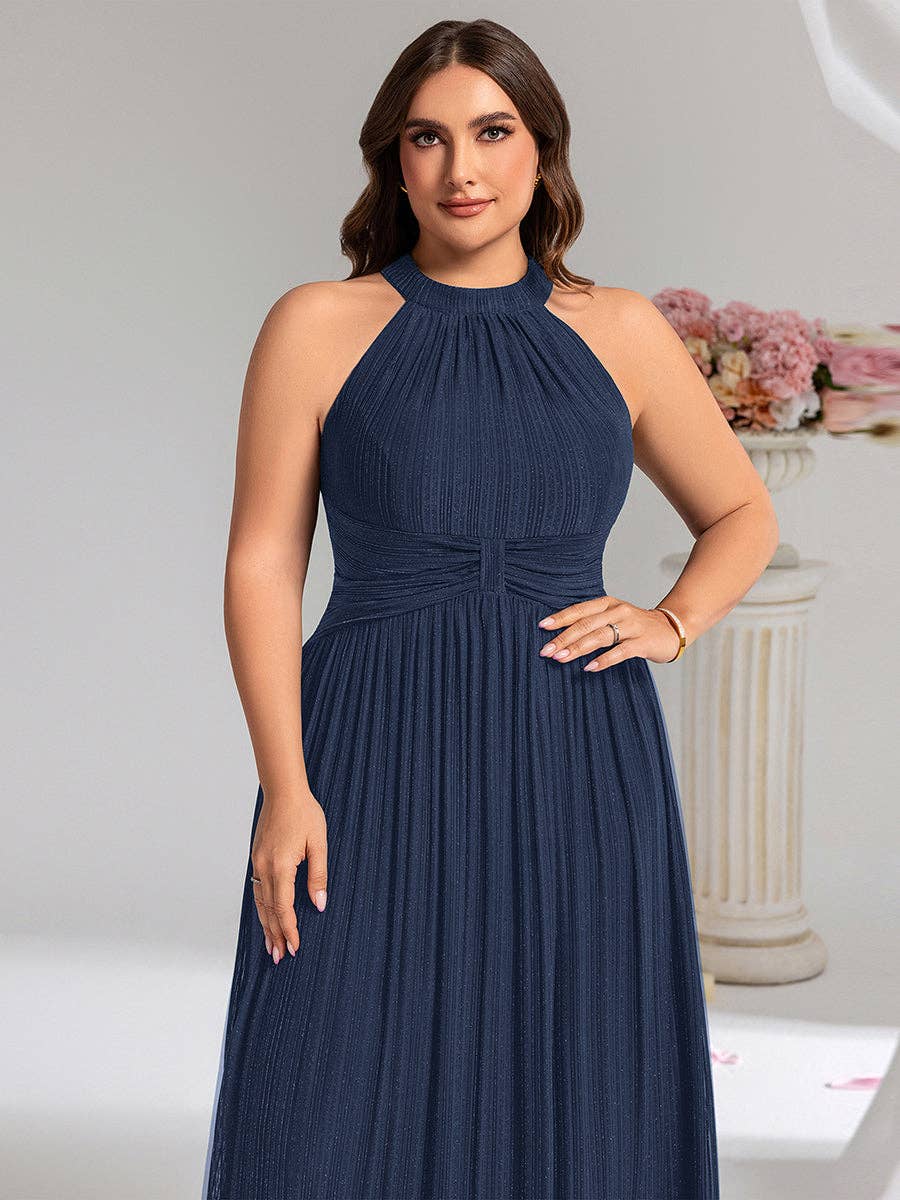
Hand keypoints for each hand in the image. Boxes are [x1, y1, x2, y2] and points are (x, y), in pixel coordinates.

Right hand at [250, 790, 327, 963]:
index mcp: (281, 866)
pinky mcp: (256, 858)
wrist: (283, 792)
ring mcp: (257, 863)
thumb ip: (318, 876)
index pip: (284, 908)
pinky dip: (261, 908)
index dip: (289, 930)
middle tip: (280, 957)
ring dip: (265, 926)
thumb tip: (320, 904)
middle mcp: (264, 868)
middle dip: (275, 936)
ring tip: (270, 946)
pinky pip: (256, 890)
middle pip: (268, 911)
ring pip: (259, 903)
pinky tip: (265, 917)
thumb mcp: (319, 843)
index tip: (295, 947)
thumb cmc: (304, 813)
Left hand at [537, 596, 681, 670]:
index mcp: (608, 603)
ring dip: (578, 648)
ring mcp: (632, 626)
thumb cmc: (636, 626)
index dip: (560, 618)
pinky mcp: (643, 642)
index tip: (542, 626)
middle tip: (546, 651)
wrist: (672, 629)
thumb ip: (591, 624)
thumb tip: (560, 637)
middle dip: (564, 638)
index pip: (579, 609)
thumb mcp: (613, 618)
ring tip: (561, 658)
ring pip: (600, 636)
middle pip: (586, 624)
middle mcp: (618, 611)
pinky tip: (589, 668)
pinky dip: (604, 660)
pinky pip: (620, 651)